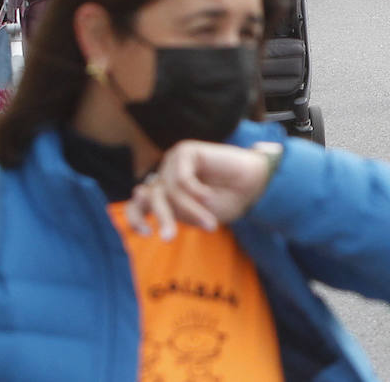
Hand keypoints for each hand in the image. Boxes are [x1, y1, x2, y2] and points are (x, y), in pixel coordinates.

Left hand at [123, 140, 273, 238]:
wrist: (253, 186)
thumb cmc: (225, 202)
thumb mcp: (194, 215)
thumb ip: (170, 207)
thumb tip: (141, 191)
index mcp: (164, 193)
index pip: (139, 204)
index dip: (136, 217)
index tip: (146, 233)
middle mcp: (166, 176)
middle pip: (154, 199)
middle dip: (164, 219)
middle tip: (170, 238)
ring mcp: (174, 163)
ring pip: (171, 191)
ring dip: (190, 210)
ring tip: (210, 223)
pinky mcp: (186, 152)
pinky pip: (182, 178)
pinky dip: (195, 192)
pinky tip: (209, 196)